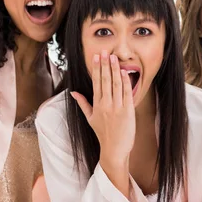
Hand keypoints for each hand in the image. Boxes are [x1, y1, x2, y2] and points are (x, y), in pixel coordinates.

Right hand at [71, 51, 135, 166]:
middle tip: (105, 51)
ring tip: (114, 58)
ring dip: (115, 69)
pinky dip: (125, 82)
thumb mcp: (90, 118)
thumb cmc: (103, 134)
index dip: (96, 68)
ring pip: (115, 84)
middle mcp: (106, 105)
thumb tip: (73, 92)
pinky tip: (124, 72)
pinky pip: (126, 93)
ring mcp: (117, 108)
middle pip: (105, 80)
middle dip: (105, 65)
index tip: (96, 57)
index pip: (96, 82)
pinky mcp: (128, 111)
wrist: (114, 149)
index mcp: (97, 105)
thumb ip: (83, 103)